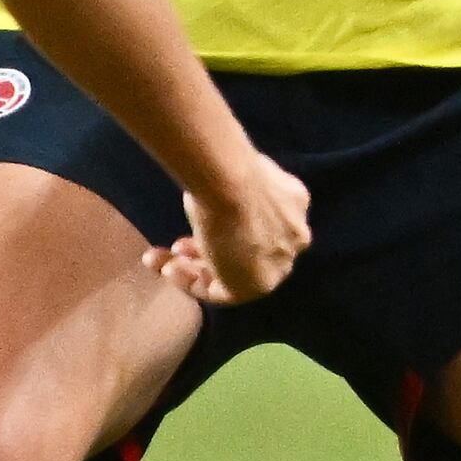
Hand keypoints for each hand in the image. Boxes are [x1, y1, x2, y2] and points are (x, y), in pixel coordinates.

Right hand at [153, 149, 310, 306]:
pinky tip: (168, 270)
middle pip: (248, 251)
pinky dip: (192, 283)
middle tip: (177, 247)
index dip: (226, 225)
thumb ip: (234, 187)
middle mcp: (293, 238)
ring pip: (233, 273)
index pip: (260, 225)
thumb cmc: (227, 170)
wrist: (231, 183)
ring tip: (165, 263)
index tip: (198, 219)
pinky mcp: (257, 286)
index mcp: (295, 204)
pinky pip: (223, 291)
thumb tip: (216, 185)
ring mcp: (279, 264)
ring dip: (195, 269)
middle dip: (209, 250)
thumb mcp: (235, 172)